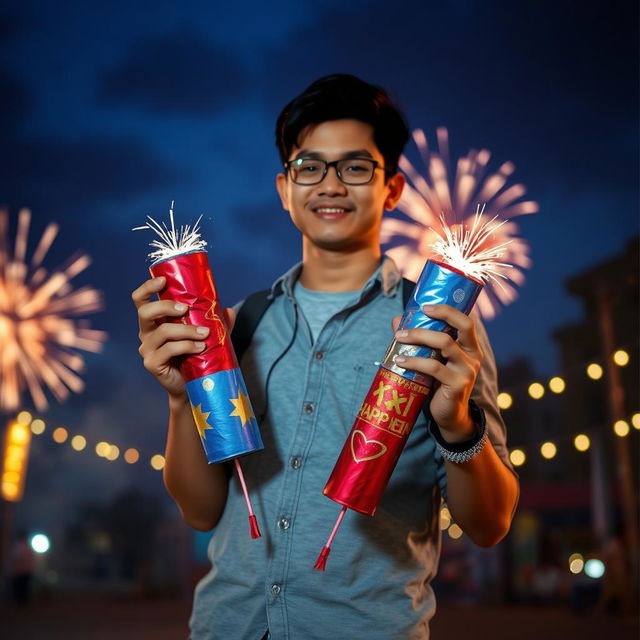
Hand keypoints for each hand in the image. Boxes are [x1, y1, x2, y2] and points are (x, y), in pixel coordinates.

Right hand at [132, 276, 235, 397]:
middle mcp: (147, 333)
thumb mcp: (209, 335)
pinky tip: (201, 347)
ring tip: (205, 334)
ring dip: (186, 329)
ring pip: (162, 331)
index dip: (147, 287)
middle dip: (165, 306)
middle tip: (186, 308)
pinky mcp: (152, 364)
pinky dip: (187, 345)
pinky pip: (168, 349)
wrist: (195, 385)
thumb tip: (228, 310)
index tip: (163, 280)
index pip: (140, 300)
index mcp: (155, 321)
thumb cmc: (198, 356)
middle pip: (145, 312)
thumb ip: (217, 323)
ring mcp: (147, 349)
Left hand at [391, 304, 482, 441]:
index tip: (425, 306)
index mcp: (470, 346)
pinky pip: (434, 367)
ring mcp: (467, 370)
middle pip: (463, 326)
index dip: (448, 310)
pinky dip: (414, 362)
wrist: (449, 414)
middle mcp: (473, 355)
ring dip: (419, 337)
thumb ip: (418, 339)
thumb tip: (398, 320)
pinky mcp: (458, 384)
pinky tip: (400, 361)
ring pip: (445, 343)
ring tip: (399, 338)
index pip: (466, 321)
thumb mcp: (432, 358)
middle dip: (439, 316)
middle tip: (412, 319)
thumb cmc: (439, 382)